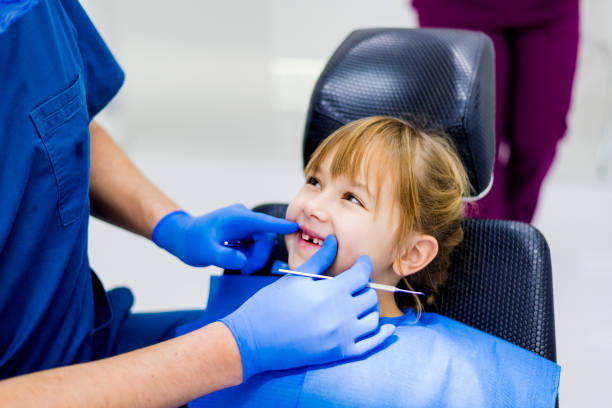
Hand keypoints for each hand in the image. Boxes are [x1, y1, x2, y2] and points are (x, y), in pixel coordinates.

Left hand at [152, 204, 296, 272]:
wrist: (183, 237)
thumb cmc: (192, 242)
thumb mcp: (205, 252)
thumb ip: (224, 256)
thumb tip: (242, 261)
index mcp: (236, 218)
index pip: (261, 222)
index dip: (278, 226)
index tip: (293, 228)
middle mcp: (244, 217)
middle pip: (264, 237)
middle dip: (258, 256)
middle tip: (244, 270)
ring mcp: (245, 223)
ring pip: (262, 242)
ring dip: (254, 256)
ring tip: (238, 265)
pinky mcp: (245, 231)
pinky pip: (256, 244)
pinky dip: (251, 254)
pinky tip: (237, 258)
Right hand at [220, 236, 395, 381]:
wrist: (252, 341)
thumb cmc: (269, 306)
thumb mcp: (295, 279)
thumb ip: (319, 260)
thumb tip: (334, 241)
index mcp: (328, 293)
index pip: (361, 275)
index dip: (363, 265)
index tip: (362, 262)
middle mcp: (340, 315)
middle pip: (369, 296)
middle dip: (364, 286)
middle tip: (354, 283)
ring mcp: (340, 337)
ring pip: (373, 319)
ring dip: (369, 308)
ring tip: (358, 302)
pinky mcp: (338, 354)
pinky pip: (370, 345)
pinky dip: (382, 336)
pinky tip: (387, 328)